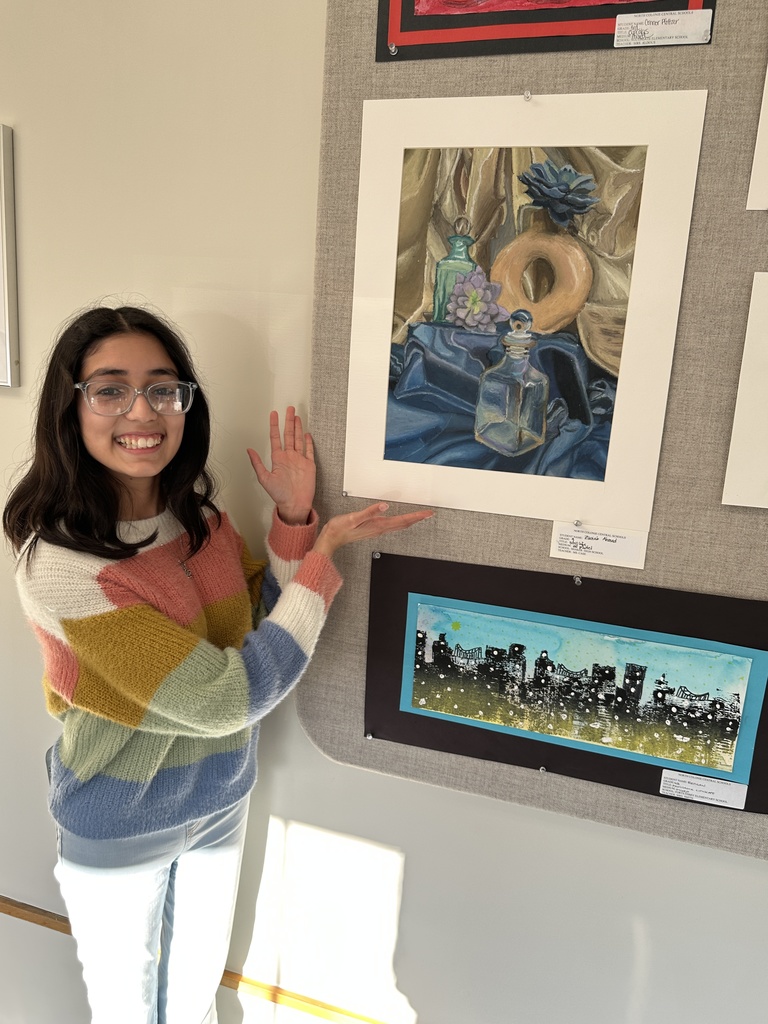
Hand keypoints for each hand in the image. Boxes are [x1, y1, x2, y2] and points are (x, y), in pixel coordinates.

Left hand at [247, 407, 315, 525]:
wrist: (295, 504)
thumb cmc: (280, 495)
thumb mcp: (265, 479)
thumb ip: (257, 463)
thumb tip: (249, 450)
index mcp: (278, 459)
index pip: (276, 438)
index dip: (275, 425)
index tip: (274, 414)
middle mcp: (289, 457)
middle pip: (289, 435)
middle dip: (289, 421)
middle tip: (289, 409)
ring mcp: (299, 460)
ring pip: (299, 439)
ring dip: (298, 428)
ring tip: (297, 417)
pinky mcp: (309, 465)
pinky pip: (309, 451)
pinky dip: (309, 442)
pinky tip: (307, 435)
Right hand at [312, 502, 433, 557]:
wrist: (331, 538)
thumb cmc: (340, 528)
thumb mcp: (354, 518)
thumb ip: (370, 512)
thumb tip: (384, 506)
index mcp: (378, 525)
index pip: (402, 520)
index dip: (416, 517)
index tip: (427, 513)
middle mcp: (380, 529)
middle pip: (404, 524)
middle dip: (418, 518)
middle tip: (429, 514)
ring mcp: (377, 530)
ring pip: (399, 525)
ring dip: (411, 520)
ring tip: (420, 516)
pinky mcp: (373, 529)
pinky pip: (392, 525)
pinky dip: (401, 521)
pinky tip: (401, 519)